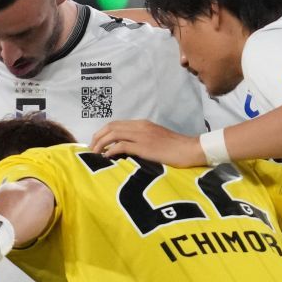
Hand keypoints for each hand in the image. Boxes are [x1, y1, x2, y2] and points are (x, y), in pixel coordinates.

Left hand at [88, 119, 205, 166]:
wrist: (191, 150)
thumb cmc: (176, 149)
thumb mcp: (156, 140)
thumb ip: (142, 140)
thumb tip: (126, 149)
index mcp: (142, 124)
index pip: (116, 124)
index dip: (103, 133)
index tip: (96, 143)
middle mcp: (140, 126)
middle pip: (111, 127)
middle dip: (97, 137)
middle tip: (90, 149)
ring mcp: (142, 136)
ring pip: (113, 134)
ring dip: (101, 144)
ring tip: (95, 154)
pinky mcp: (144, 147)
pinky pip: (121, 146)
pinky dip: (111, 151)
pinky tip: (107, 158)